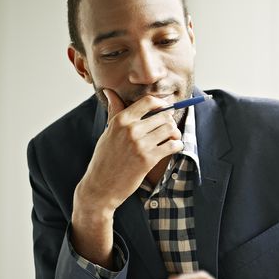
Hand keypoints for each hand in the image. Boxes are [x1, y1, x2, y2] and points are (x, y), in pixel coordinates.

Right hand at [71, 90, 183, 265]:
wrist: (100, 187)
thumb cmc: (104, 159)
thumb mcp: (107, 133)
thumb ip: (115, 112)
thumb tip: (109, 91)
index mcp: (121, 120)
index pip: (148, 101)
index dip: (161, 103)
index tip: (164, 108)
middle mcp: (131, 129)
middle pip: (163, 116)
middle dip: (169, 122)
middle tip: (167, 130)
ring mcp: (140, 144)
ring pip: (170, 130)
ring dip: (175, 134)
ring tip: (171, 139)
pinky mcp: (148, 159)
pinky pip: (173, 145)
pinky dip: (177, 146)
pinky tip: (172, 148)